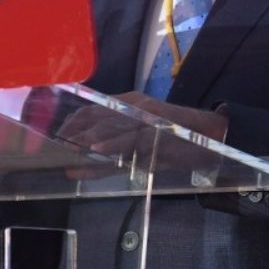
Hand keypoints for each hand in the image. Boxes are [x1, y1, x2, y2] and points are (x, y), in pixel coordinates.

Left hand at [50, 93, 226, 165]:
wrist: (213, 137)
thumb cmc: (176, 142)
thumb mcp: (141, 150)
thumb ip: (115, 154)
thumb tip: (85, 163)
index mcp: (129, 104)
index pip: (92, 109)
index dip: (72, 123)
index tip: (57, 139)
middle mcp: (135, 106)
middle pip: (96, 116)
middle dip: (73, 133)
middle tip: (56, 151)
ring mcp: (146, 117)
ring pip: (109, 127)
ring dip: (86, 141)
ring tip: (69, 154)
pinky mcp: (157, 130)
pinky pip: (129, 138)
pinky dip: (111, 145)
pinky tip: (96, 152)